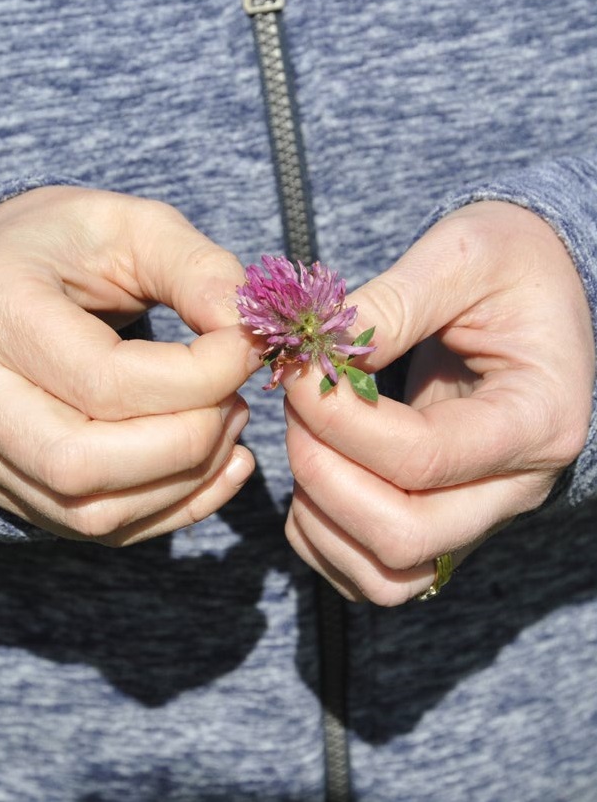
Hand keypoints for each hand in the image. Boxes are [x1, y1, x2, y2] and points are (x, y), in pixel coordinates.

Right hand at [0, 187, 256, 543]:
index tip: (247, 349)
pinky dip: (171, 509)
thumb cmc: (66, 242)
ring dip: (185, 481)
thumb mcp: (133, 225)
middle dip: (190, 441)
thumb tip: (248, 336)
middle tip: (237, 398)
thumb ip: (198, 270)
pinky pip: (93, 526)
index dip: (199, 377)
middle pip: (83, 461)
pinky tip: (219, 466)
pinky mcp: (7, 482)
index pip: (104, 379)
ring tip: (229, 425)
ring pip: (88, 511)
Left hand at [283, 202, 594, 603]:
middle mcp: (515, 487)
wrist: (530, 294)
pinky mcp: (443, 524)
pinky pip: (372, 573)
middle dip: (322, 473)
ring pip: (387, 575)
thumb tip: (314, 356)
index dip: (340, 419)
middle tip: (293, 404)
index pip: (424, 456)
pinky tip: (312, 469)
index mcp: (538, 418)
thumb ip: (392, 304)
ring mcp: (478, 515)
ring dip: (320, 514)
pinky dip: (322, 536)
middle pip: (404, 537)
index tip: (297, 368)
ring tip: (304, 434)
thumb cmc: (507, 264)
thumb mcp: (462, 255)